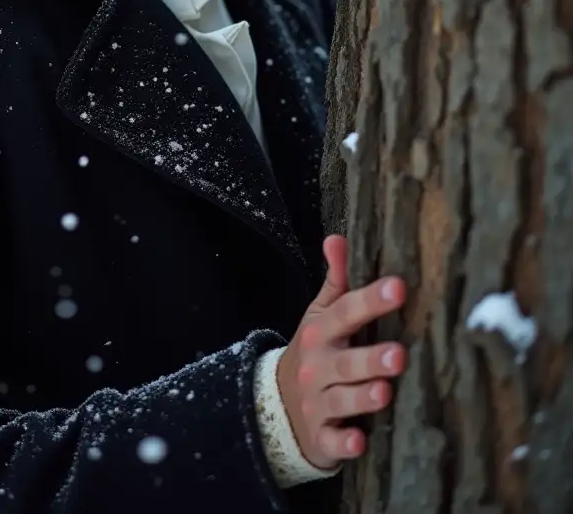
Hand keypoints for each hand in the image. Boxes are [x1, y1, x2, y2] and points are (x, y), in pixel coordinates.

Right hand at [276, 235, 407, 469]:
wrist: (278, 404)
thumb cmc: (314, 352)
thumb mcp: (319, 315)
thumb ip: (335, 281)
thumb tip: (336, 237)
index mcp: (321, 332)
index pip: (345, 312)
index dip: (371, 300)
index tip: (399, 287)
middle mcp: (316, 366)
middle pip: (344, 361)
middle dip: (370, 358)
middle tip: (400, 353)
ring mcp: (317, 402)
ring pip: (340, 399)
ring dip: (361, 396)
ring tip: (385, 391)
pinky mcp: (321, 436)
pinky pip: (331, 441)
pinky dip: (343, 443)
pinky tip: (359, 442)